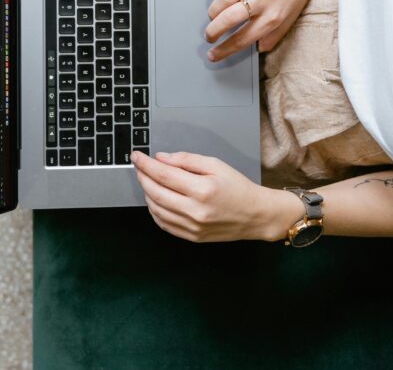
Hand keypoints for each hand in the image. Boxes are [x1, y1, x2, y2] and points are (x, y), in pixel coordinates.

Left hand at [132, 150, 290, 242]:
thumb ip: (186, 160)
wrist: (256, 215)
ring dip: (146, 193)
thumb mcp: (216, 165)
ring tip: (148, 181)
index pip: (163, 174)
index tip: (136, 156)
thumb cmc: (238, 188)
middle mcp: (195, 210)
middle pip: (155, 192)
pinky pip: (164, 224)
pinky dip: (154, 211)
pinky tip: (156, 200)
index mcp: (202, 189)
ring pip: (156, 210)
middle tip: (139, 166)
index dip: (145, 164)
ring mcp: (192, 226)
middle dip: (142, 177)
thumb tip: (161, 158)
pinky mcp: (192, 237)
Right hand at [205, 0, 322, 61]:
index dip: (224, 50)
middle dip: (212, 32)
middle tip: (209, 36)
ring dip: (213, 12)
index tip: (213, 54)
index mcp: (273, 17)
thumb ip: (274, 36)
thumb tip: (259, 49)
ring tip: (213, 17)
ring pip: (222, 0)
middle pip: (227, 20)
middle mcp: (262, 0)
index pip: (242, 39)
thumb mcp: (290, 19)